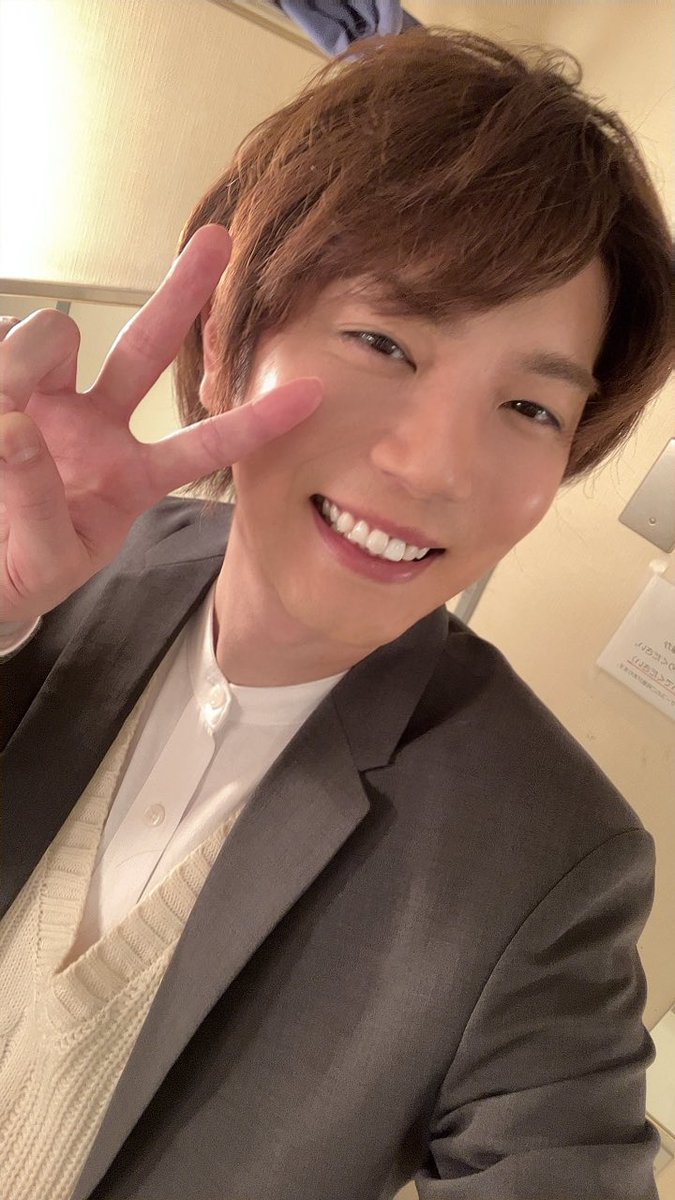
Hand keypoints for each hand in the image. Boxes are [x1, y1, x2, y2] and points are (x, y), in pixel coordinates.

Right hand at [0, 225, 320, 623]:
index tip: (313, 394)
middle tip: (217, 241)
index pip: (201, 448)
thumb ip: (38, 504)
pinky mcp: (0, 387)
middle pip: (146, 348)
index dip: (254, 422)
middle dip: (181, 294)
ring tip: (2, 408)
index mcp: (129, 478)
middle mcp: (96, 427)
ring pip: (55, 338)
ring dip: (29, 354)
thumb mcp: (42, 560)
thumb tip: (16, 427)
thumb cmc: (14, 567)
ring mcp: (47, 402)